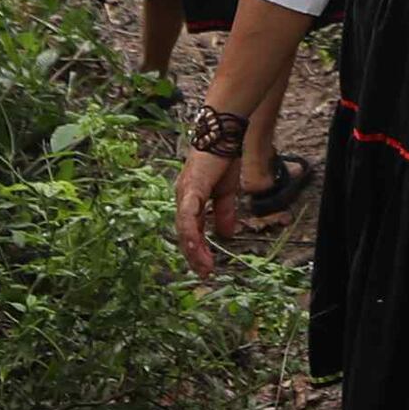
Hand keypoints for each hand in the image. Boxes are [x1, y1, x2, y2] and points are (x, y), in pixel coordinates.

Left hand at [170, 144, 235, 276]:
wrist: (224, 136)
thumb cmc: (223, 160)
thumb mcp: (225, 193)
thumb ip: (223, 213)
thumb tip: (226, 234)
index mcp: (190, 199)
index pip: (191, 230)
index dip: (198, 248)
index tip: (206, 267)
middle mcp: (183, 198)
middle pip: (184, 233)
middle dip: (194, 255)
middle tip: (204, 273)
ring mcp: (184, 194)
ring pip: (184, 229)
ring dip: (193, 250)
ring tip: (204, 267)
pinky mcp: (190, 190)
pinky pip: (188, 217)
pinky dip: (191, 234)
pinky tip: (197, 248)